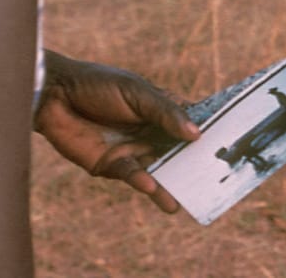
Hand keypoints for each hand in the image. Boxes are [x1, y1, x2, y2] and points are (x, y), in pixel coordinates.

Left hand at [35, 51, 198, 213]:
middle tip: (213, 182)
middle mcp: (150, 132)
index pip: (190, 125)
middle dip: (193, 166)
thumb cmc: (98, 85)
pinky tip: (152, 186)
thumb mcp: (137, 93)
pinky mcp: (111, 165)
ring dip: (169, 185)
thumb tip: (196, 134)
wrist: (55, 96)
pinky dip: (142, 181)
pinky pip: (131, 175)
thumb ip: (165, 113)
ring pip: (158, 169)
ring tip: (182, 201)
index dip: (208, 135)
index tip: (231, 146)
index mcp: (161, 110)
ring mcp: (132, 149)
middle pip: (177, 152)